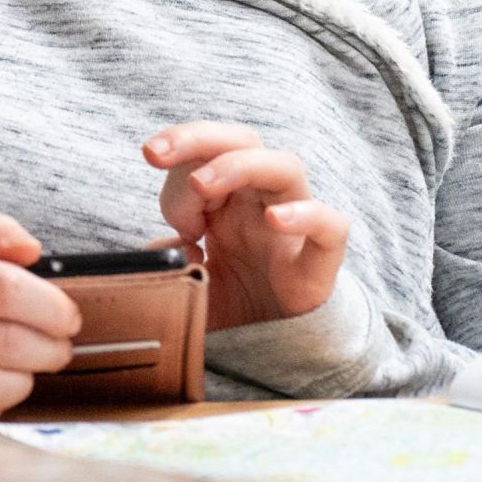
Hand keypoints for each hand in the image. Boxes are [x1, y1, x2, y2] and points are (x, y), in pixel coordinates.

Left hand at [143, 123, 348, 328]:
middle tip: (154, 154)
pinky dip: (307, 215)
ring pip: (284, 167)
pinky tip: (275, 219)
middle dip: (195, 138)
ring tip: (200, 185)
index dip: (176, 157)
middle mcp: (260, 200)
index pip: (204, 152)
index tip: (150, 165)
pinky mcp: (320, 260)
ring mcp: (293, 226)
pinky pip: (331, 226)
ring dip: (237, 165)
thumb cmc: (231, 300)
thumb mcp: (183, 280)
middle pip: (241, 141)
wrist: (275, 343)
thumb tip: (162, 249)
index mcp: (225, 198)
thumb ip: (165, 263)